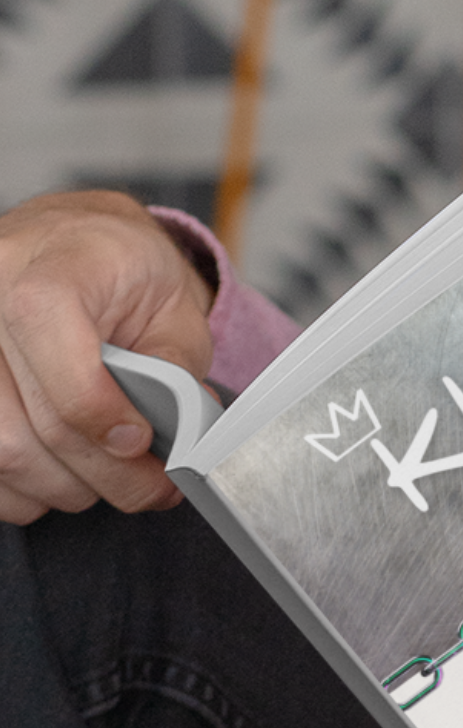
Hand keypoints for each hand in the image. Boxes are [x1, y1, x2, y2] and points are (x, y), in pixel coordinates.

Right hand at [0, 190, 216, 522]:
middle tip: (152, 488)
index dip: (107, 418)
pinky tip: (60, 473)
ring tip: (111, 479)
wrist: (68, 239)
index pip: (66, 366)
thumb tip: (181, 436)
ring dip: (64, 486)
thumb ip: (176, 367)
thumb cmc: (122, 267)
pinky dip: (23, 486)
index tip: (143, 442)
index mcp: (49, 272)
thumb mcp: (172, 302)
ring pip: (2, 454)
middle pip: (34, 426)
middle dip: (105, 474)